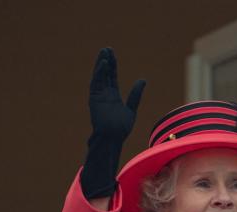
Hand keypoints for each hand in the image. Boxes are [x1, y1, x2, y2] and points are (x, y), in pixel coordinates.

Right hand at [80, 47, 145, 199]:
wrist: (113, 138)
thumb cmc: (122, 127)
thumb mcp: (132, 108)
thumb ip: (135, 94)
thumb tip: (143, 80)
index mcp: (113, 96)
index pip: (112, 77)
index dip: (113, 66)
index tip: (113, 55)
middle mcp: (104, 94)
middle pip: (105, 74)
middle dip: (106, 62)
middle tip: (107, 49)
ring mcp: (99, 96)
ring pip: (99, 76)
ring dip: (101, 64)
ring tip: (104, 52)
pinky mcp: (94, 99)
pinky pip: (96, 83)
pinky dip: (99, 73)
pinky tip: (103, 63)